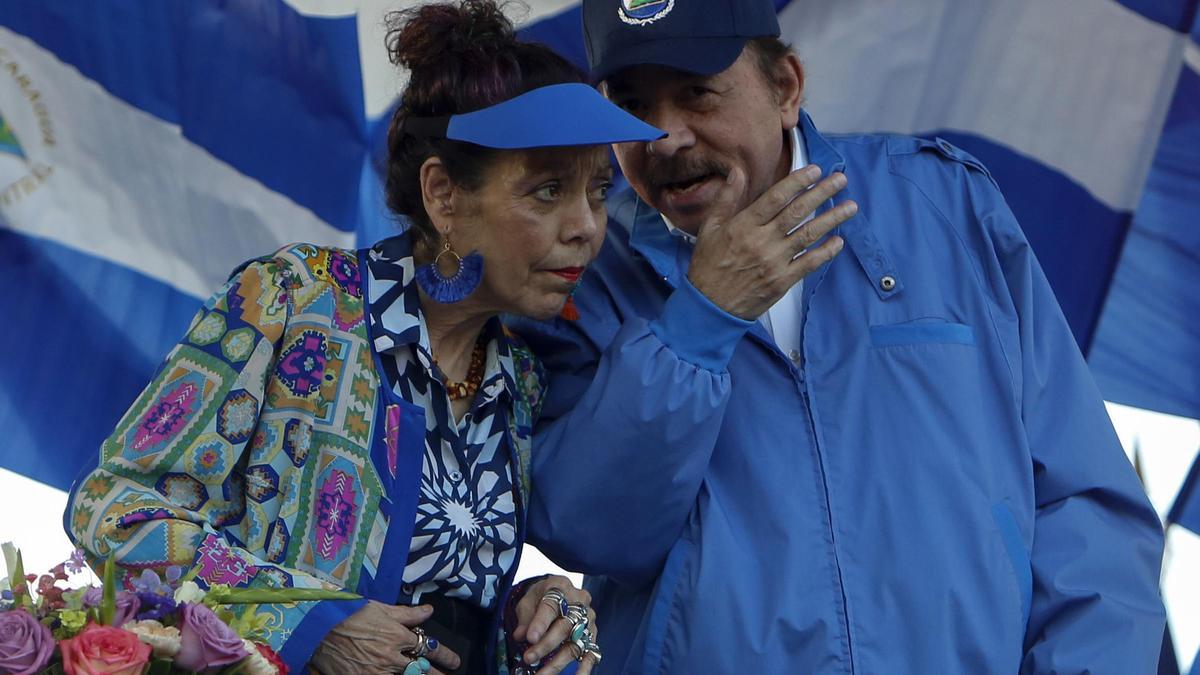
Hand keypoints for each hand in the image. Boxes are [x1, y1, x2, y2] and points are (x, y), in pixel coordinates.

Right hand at [310, 601, 460, 674]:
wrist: (318, 628)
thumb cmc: (349, 614)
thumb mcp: (379, 608)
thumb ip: (406, 613)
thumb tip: (429, 611)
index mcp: (396, 635)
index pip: (426, 646)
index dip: (443, 654)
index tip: (454, 660)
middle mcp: (390, 656)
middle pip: (420, 669)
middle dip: (437, 674)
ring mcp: (376, 671)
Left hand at [512, 576, 599, 674]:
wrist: (558, 592)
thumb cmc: (540, 596)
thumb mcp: (528, 599)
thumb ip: (525, 617)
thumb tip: (520, 636)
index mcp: (561, 587)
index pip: (551, 606)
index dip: (540, 623)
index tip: (529, 638)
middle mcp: (579, 602)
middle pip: (565, 626)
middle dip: (546, 645)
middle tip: (528, 658)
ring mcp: (588, 619)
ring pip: (575, 643)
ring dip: (557, 662)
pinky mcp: (593, 635)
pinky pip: (591, 653)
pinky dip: (584, 668)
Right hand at [687, 165, 855, 318]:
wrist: (710, 306)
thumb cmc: (708, 266)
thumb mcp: (709, 228)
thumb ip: (726, 199)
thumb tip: (737, 172)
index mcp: (743, 226)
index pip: (776, 197)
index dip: (797, 182)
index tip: (815, 170)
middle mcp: (761, 241)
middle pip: (798, 212)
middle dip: (822, 193)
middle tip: (840, 180)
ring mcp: (774, 262)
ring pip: (809, 235)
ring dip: (832, 219)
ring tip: (850, 207)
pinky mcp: (782, 281)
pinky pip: (809, 263)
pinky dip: (826, 252)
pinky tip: (839, 241)